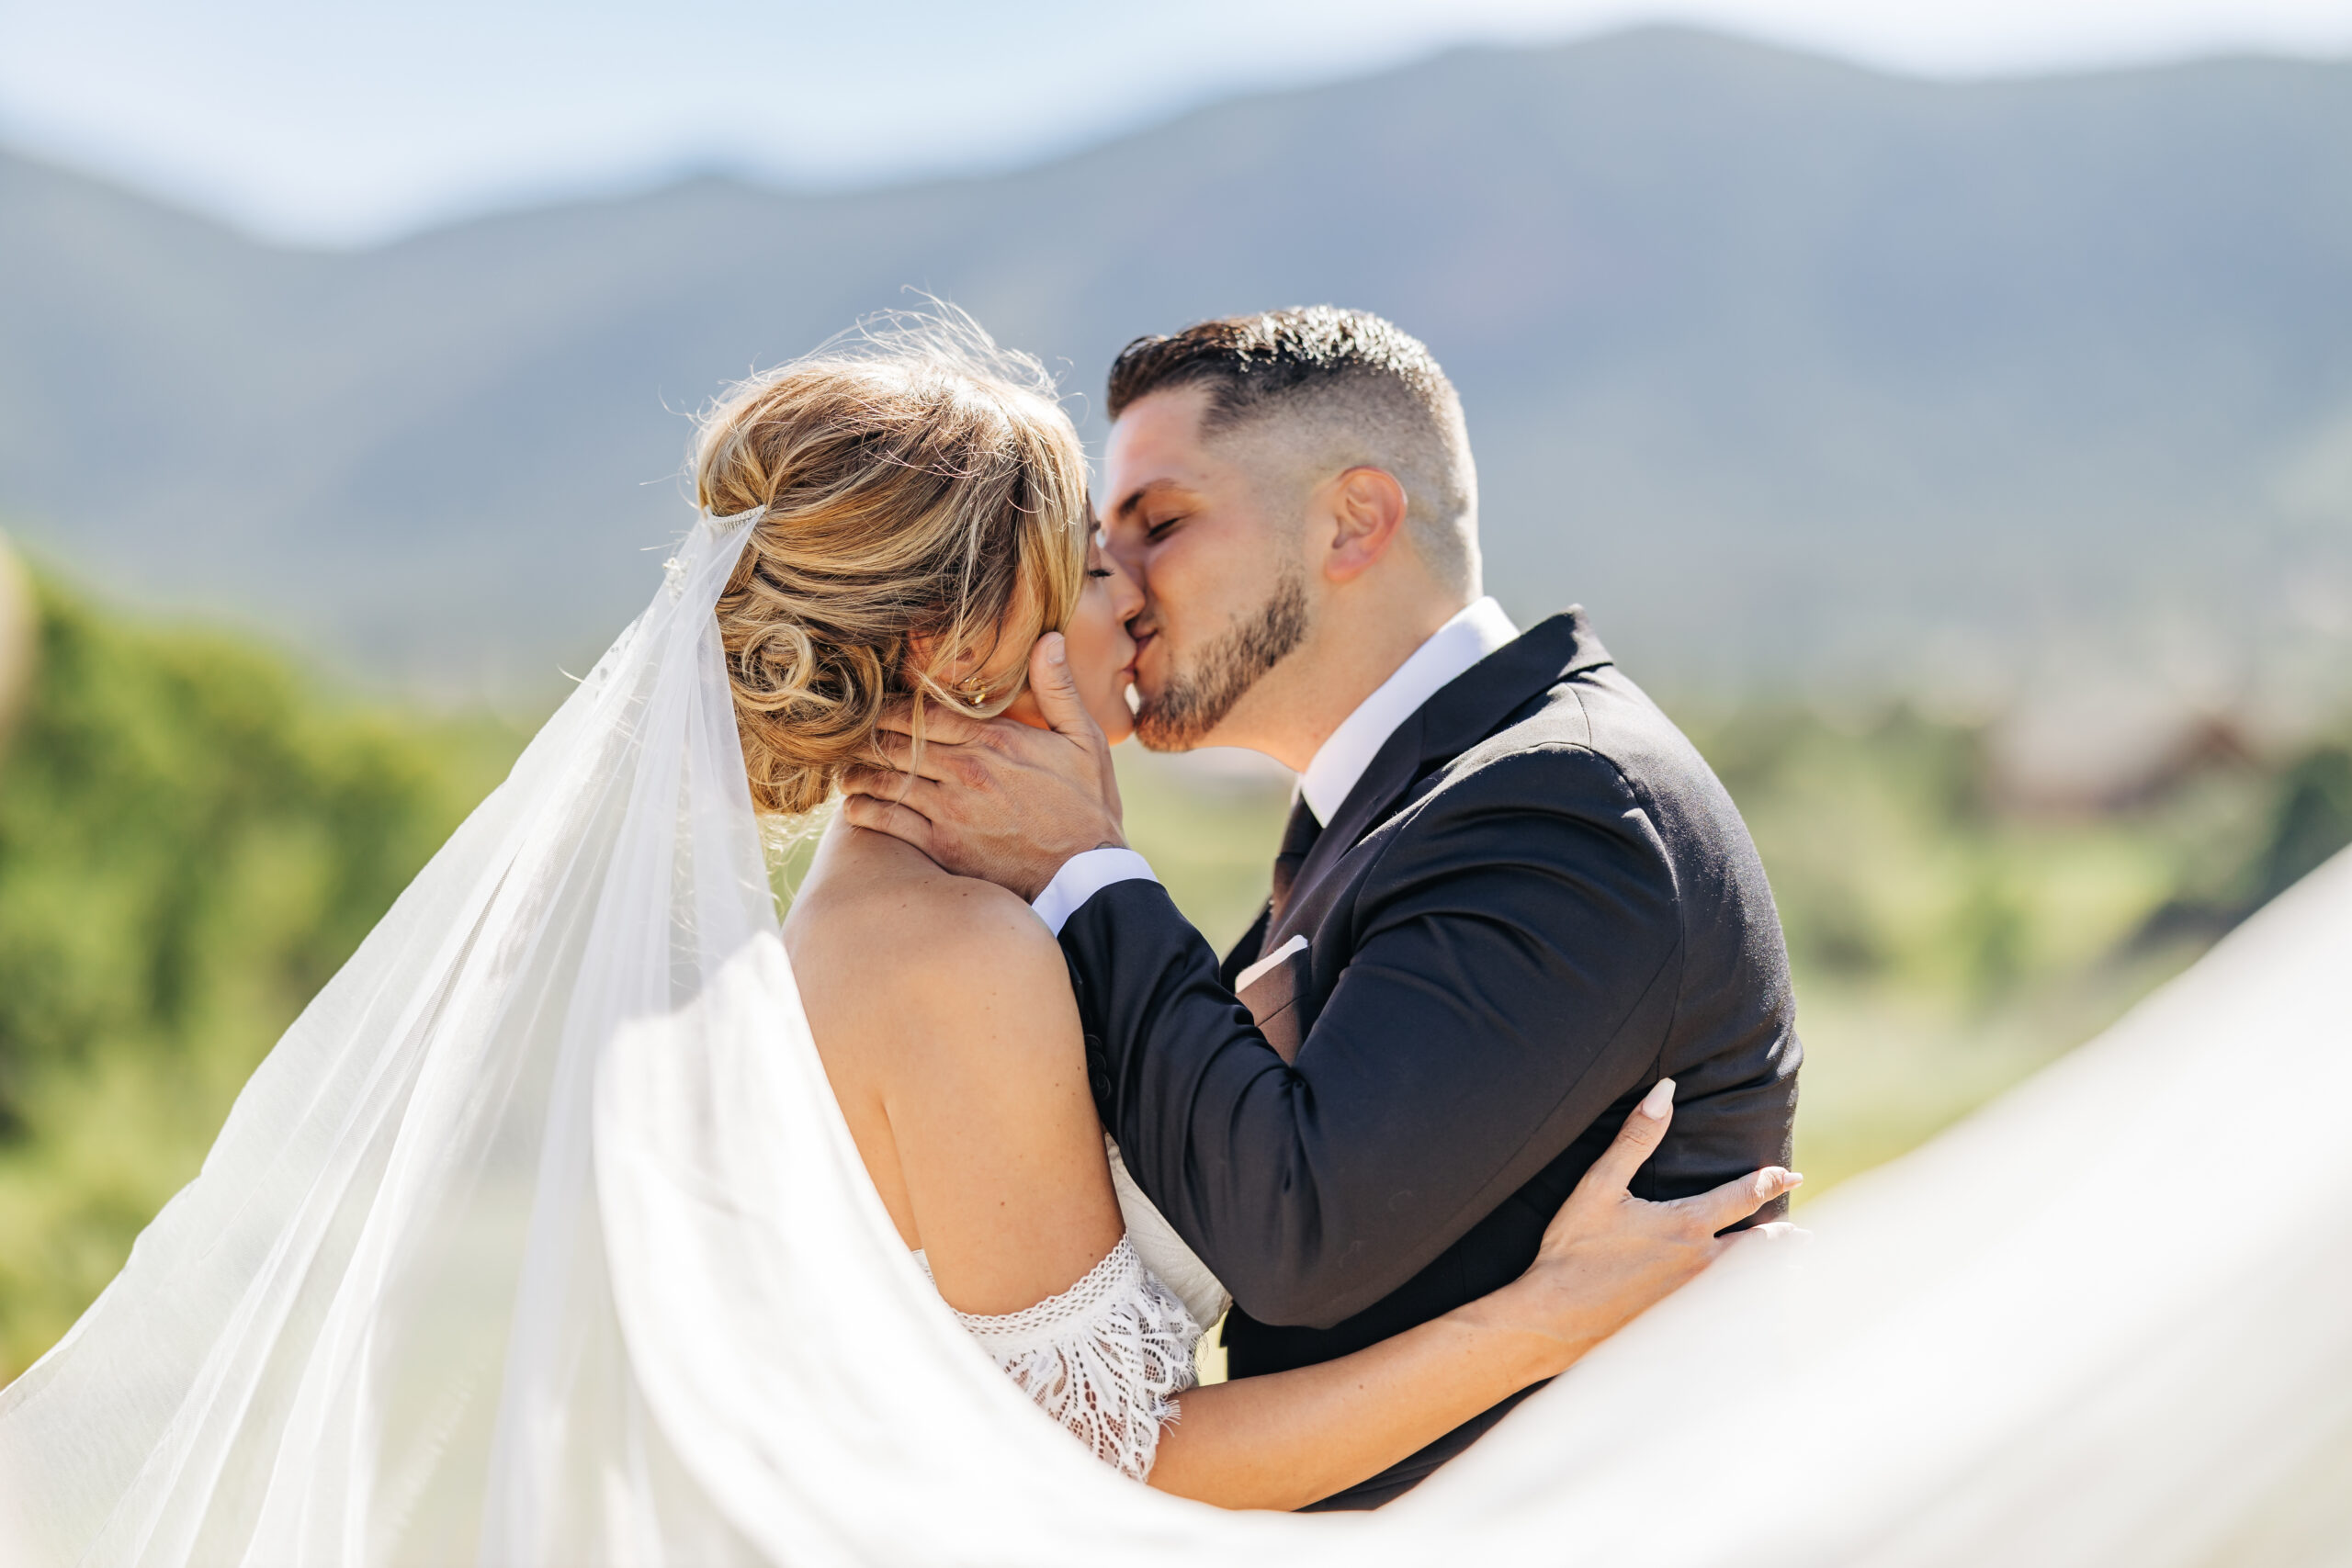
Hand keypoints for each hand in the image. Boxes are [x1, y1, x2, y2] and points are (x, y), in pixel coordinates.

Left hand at [838, 634, 1126, 900]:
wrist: (1088, 874)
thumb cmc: (1089, 805)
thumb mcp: (1085, 739)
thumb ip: (1059, 688)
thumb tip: (1047, 638)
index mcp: (995, 740)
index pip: (925, 712)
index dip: (894, 707)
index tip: (879, 705)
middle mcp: (966, 770)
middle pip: (897, 743)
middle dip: (869, 737)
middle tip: (851, 736)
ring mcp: (951, 810)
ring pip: (885, 781)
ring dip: (859, 774)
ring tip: (846, 771)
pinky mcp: (944, 846)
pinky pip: (889, 823)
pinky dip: (865, 812)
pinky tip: (855, 808)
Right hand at [1479, 1079, 1802, 1376]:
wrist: (1556, 1317)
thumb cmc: (1573, 1248)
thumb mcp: (1599, 1184)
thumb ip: (1637, 1137)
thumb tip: (1665, 1090)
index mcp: (1686, 1225)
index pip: (1744, 1197)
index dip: (1770, 1182)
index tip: (1792, 1176)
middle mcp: (1701, 1263)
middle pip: (1761, 1248)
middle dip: (1786, 1238)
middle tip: (1806, 1235)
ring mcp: (1694, 1298)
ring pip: (1751, 1283)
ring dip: (1774, 1274)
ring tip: (1793, 1271)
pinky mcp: (1682, 1324)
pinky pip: (1730, 1314)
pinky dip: (1751, 1308)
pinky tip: (1756, 1314)